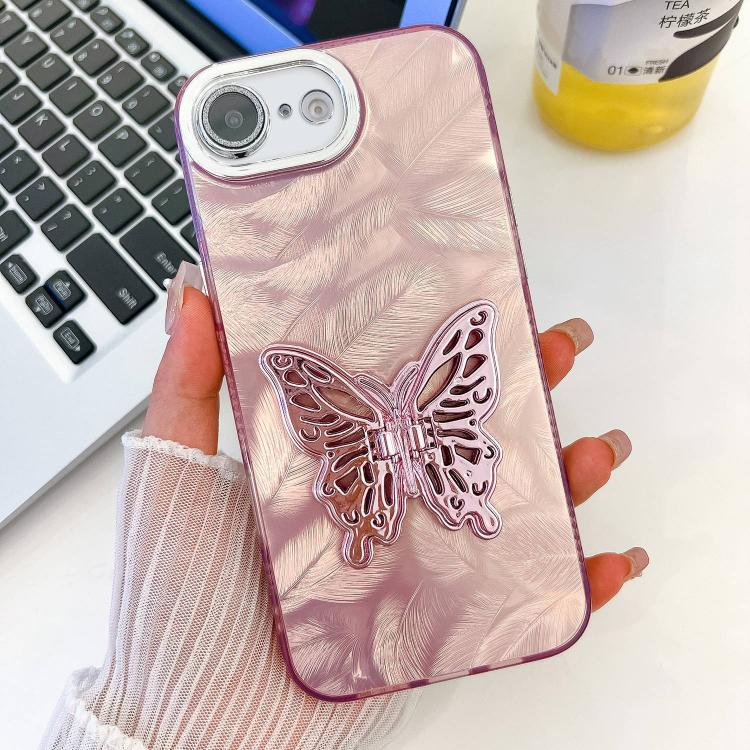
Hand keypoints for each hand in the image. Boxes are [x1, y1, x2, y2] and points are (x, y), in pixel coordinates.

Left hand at [143, 271, 647, 609]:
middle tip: (561, 349)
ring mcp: (421, 559)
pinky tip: (604, 559)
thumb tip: (193, 292)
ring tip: (594, 450)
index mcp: (341, 458)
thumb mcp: (175, 469)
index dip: (451, 347)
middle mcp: (389, 500)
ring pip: (509, 507)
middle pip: (471, 437)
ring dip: (566, 476)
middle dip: (527, 390)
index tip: (491, 305)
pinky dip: (573, 582)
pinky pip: (521, 599)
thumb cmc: (180, 592)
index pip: (412, 389)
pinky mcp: (441, 620)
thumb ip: (187, 383)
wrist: (200, 713)